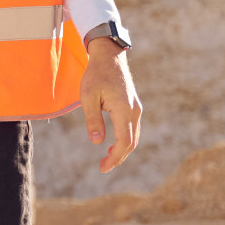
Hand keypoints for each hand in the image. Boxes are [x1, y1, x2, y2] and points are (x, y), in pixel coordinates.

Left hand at [79, 38, 142, 172]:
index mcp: (124, 110)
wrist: (109, 57)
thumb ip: (93, 119)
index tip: (103, 168)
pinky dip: (124, 140)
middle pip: (131, 142)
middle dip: (118, 157)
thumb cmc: (96, 74)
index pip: (124, 141)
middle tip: (103, 167)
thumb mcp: (88, 96)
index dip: (115, 157)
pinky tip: (112, 144)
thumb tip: (97, 142)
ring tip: (107, 159)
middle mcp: (134, 111)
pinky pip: (132, 128)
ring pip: (133, 136)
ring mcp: (136, 109)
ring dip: (122, 150)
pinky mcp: (133, 106)